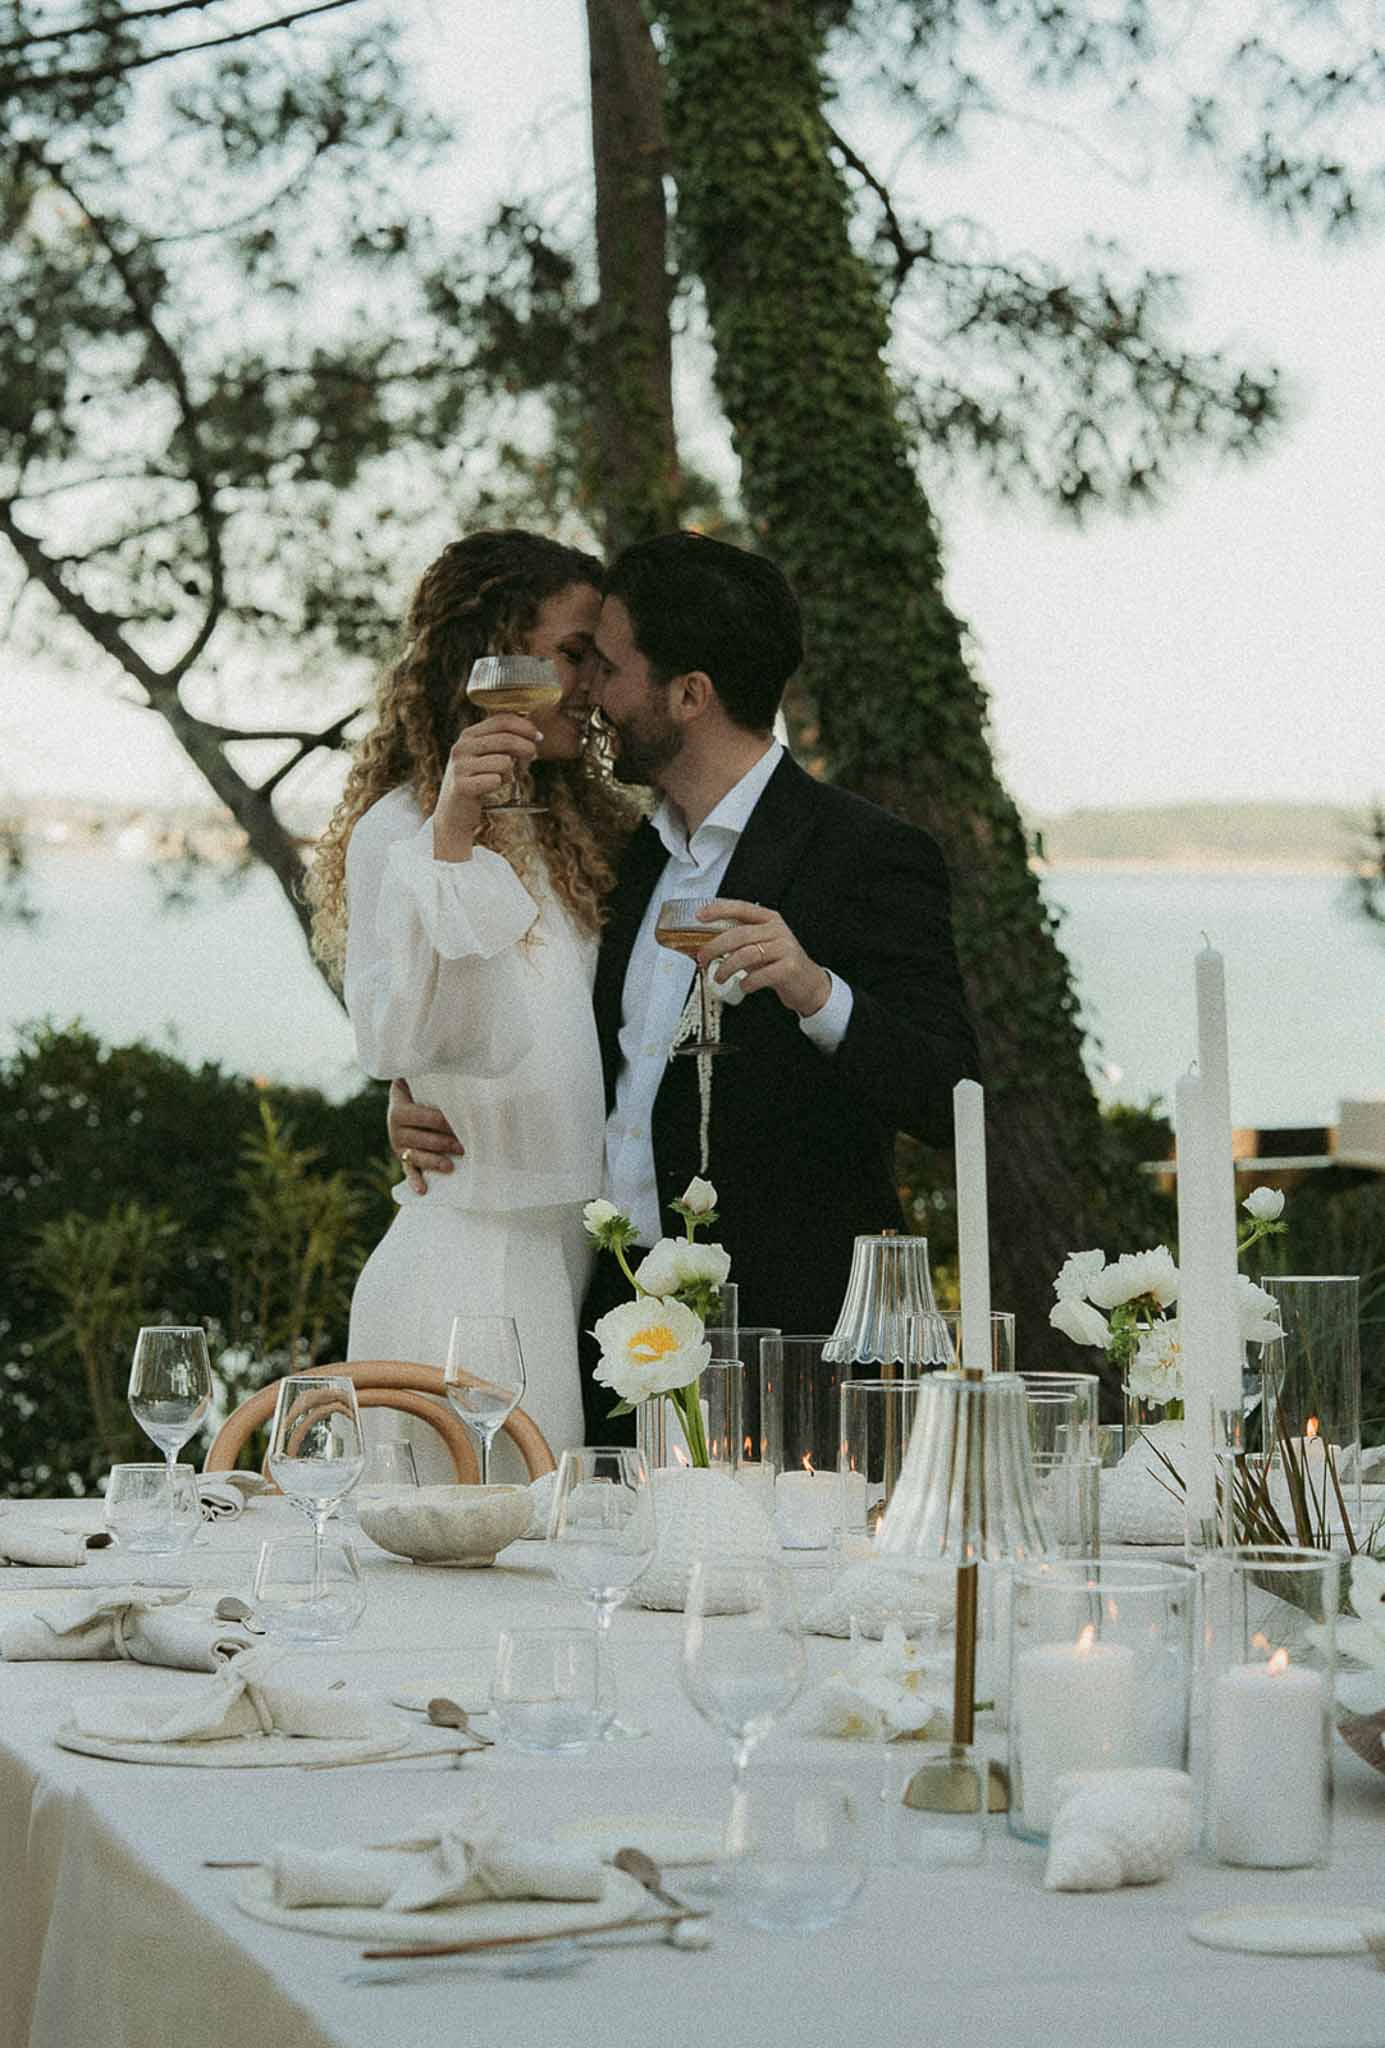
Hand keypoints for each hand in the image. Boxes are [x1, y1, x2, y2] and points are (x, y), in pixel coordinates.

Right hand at [388, 1078, 463, 1193]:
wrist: (401, 1098)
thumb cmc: (419, 1088)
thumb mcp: (420, 1080)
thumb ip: (431, 1075)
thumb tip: (454, 1061)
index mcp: (399, 1109)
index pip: (426, 1117)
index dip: (445, 1122)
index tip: (462, 1123)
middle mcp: (395, 1129)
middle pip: (423, 1139)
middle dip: (444, 1143)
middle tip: (464, 1147)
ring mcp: (398, 1145)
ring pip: (416, 1156)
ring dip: (433, 1162)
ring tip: (450, 1167)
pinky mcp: (402, 1158)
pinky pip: (408, 1171)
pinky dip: (414, 1181)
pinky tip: (423, 1190)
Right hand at [432, 714, 542, 856]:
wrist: (453, 813)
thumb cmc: (477, 781)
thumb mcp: (486, 755)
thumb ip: (504, 742)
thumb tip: (535, 734)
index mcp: (469, 734)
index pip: (502, 720)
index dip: (525, 727)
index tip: (538, 737)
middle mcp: (462, 746)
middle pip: (506, 739)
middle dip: (526, 749)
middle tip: (531, 760)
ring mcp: (460, 766)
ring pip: (504, 762)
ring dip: (510, 773)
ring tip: (502, 780)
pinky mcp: (462, 786)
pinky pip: (495, 780)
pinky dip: (499, 785)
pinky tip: (491, 788)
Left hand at [696, 899, 831, 1018]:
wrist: (809, 983)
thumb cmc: (780, 963)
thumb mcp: (761, 946)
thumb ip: (739, 942)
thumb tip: (707, 945)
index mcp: (769, 919)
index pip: (741, 908)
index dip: (719, 910)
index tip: (700, 916)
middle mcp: (778, 930)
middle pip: (739, 934)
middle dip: (715, 947)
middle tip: (703, 958)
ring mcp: (785, 948)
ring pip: (747, 954)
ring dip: (727, 967)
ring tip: (719, 977)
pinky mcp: (789, 968)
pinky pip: (761, 975)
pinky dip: (747, 982)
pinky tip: (743, 986)